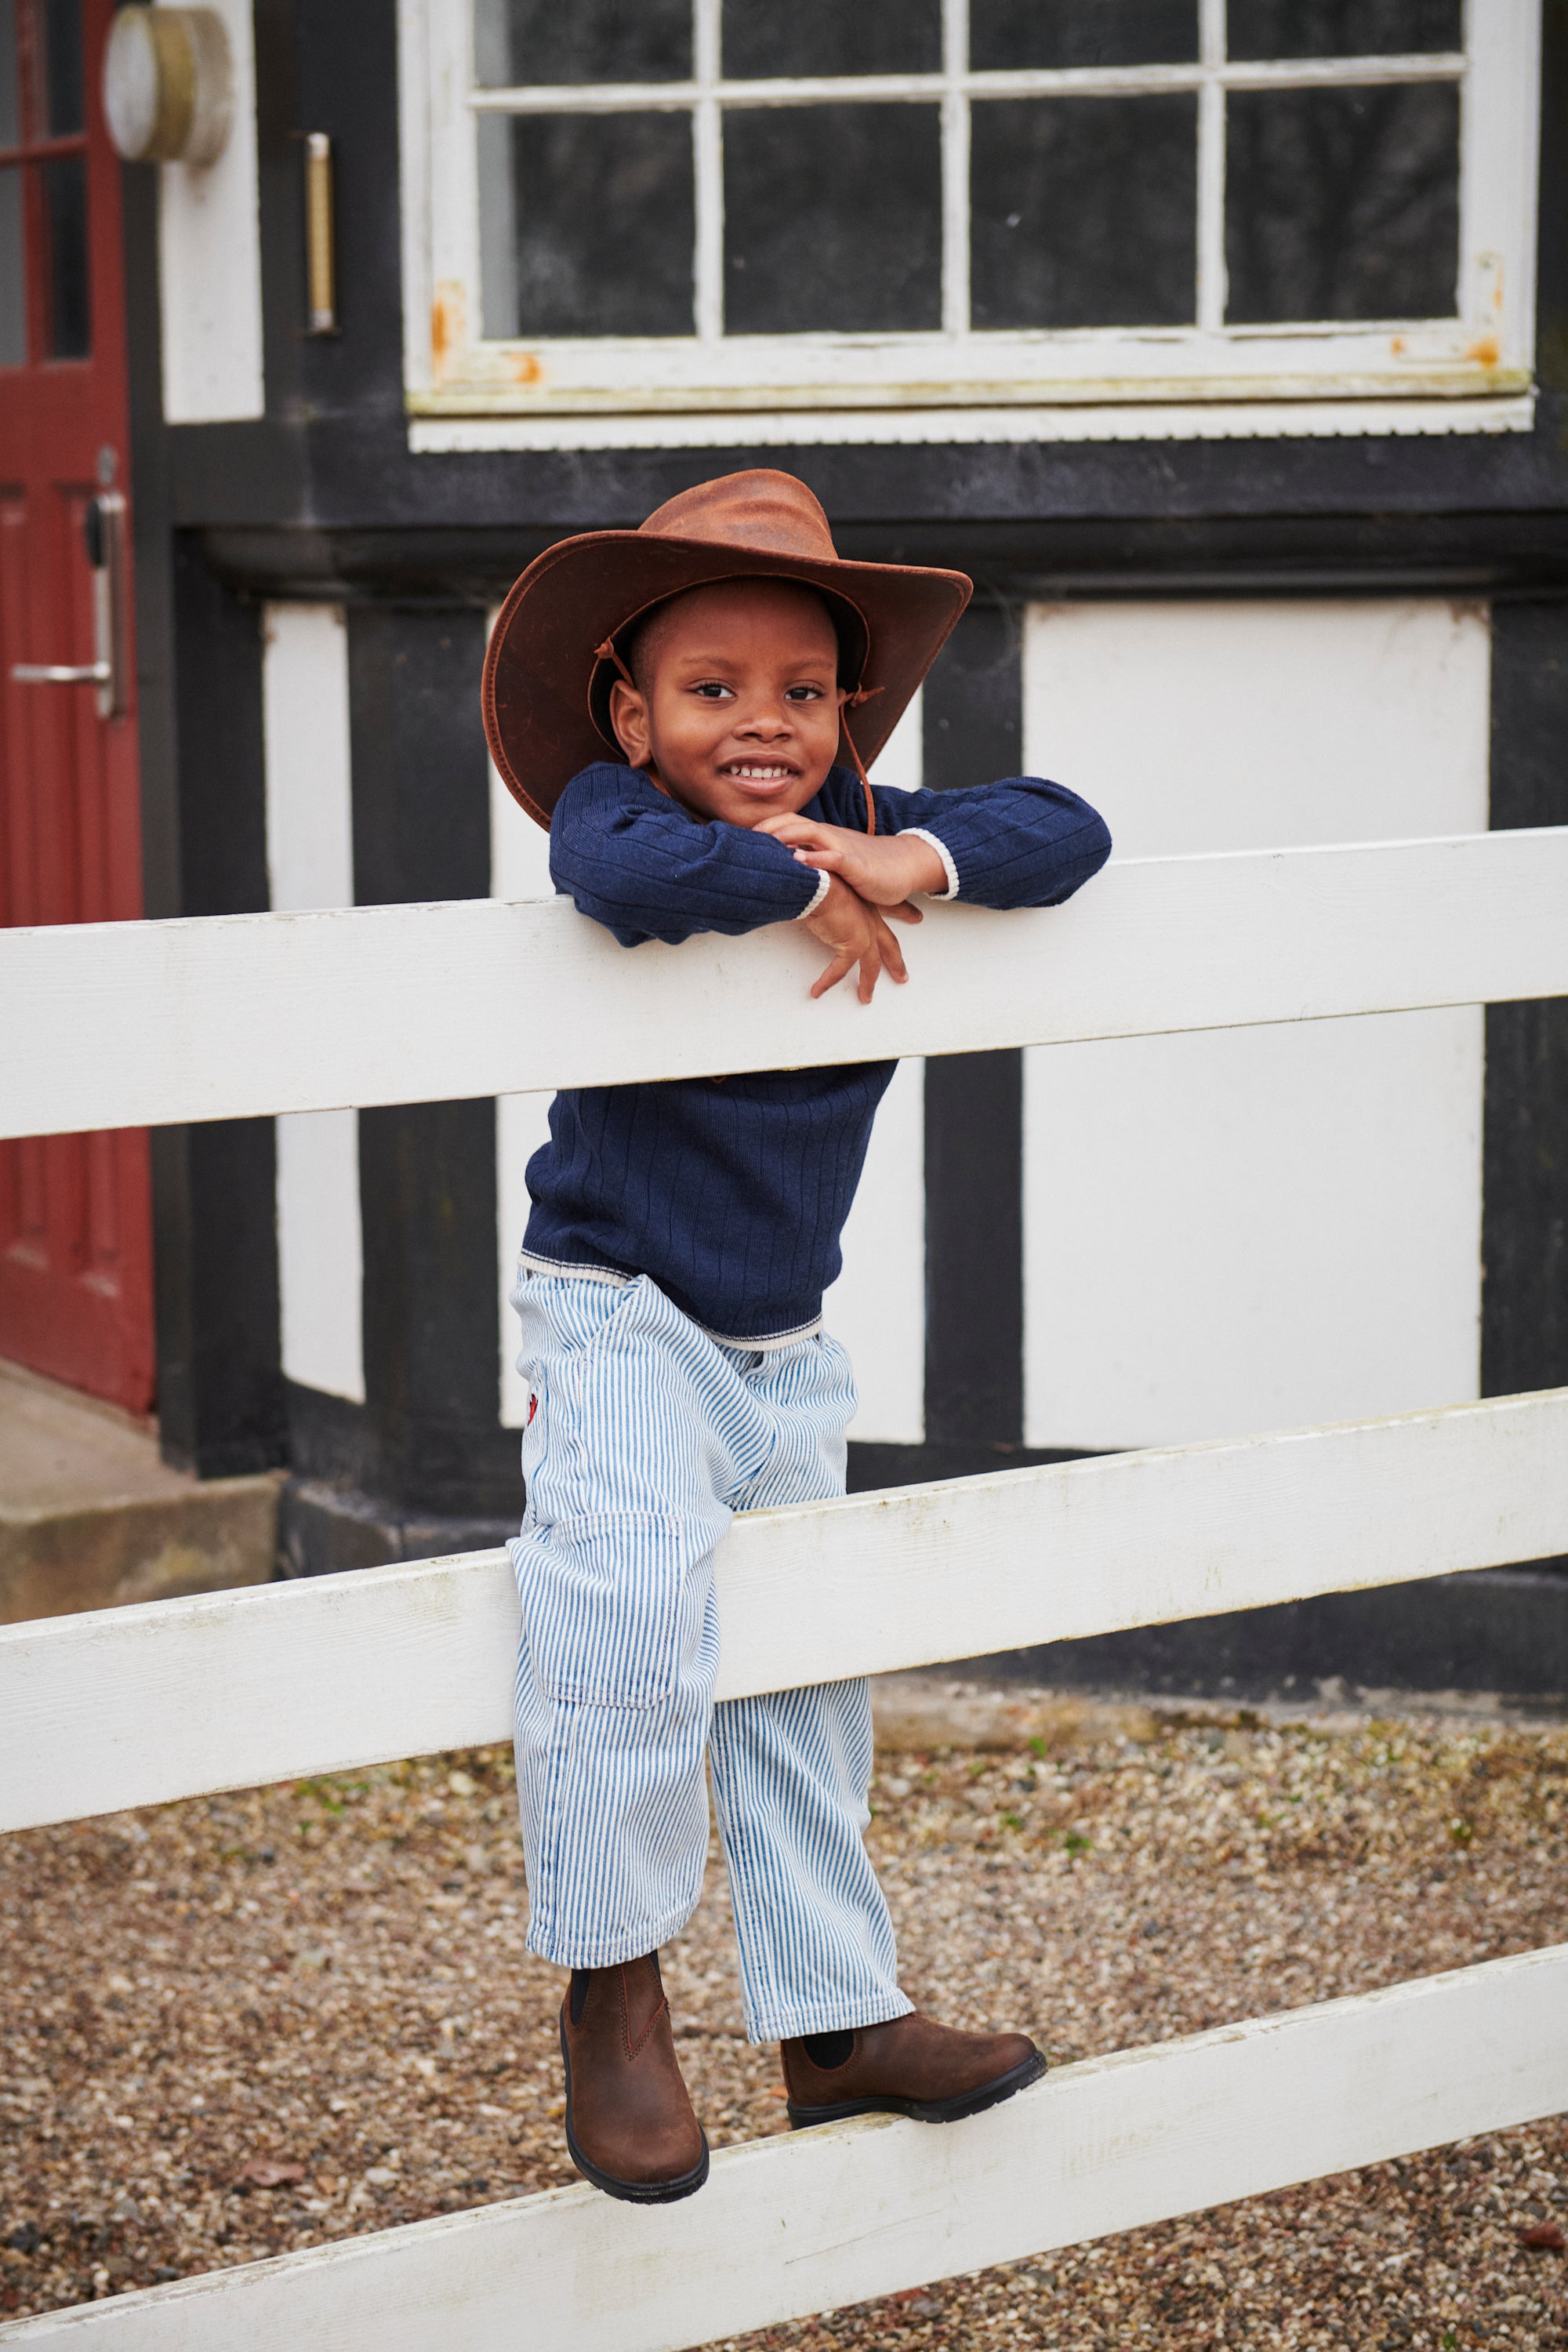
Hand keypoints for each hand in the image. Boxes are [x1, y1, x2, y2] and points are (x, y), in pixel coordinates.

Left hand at [758, 814, 947, 906]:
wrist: (906, 864)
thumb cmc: (869, 866)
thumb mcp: (835, 862)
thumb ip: (813, 861)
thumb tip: (787, 866)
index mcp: (823, 836)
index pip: (789, 822)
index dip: (766, 826)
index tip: (742, 836)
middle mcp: (830, 836)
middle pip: (793, 821)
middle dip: (768, 827)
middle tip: (743, 838)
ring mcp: (843, 847)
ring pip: (810, 832)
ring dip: (785, 835)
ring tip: (763, 844)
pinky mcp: (856, 864)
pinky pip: (834, 856)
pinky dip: (816, 857)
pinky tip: (799, 861)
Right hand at [801, 874, 910, 1002]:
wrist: (819, 883)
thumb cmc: (822, 880)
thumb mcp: (834, 888)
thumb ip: (833, 901)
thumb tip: (821, 906)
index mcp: (868, 903)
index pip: (893, 909)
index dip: (905, 913)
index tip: (918, 917)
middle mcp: (870, 920)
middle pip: (889, 946)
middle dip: (896, 963)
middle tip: (902, 975)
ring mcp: (865, 935)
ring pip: (870, 967)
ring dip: (867, 984)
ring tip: (866, 997)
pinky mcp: (853, 947)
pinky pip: (838, 970)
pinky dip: (825, 981)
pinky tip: (818, 990)